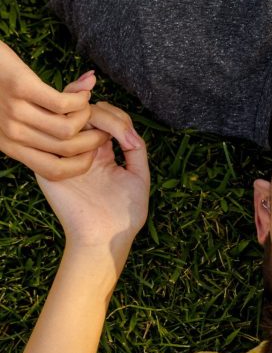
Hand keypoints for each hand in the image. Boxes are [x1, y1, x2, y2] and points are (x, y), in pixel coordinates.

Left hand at [0, 41, 113, 178]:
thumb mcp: (16, 114)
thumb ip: (47, 122)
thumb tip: (79, 127)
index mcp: (10, 146)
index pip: (55, 172)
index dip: (82, 163)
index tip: (92, 149)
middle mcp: (11, 134)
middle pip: (68, 149)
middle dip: (95, 138)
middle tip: (101, 125)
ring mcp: (15, 111)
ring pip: (69, 129)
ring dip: (88, 116)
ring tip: (88, 105)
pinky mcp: (21, 86)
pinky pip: (63, 104)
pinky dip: (80, 99)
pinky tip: (82, 91)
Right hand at [36, 127, 149, 252]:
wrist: (105, 238)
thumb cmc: (125, 215)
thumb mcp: (139, 177)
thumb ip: (137, 151)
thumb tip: (131, 129)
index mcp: (101, 152)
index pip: (105, 118)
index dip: (118, 116)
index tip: (129, 138)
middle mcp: (81, 151)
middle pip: (87, 114)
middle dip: (107, 116)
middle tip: (120, 135)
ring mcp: (66, 157)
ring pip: (71, 122)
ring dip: (92, 124)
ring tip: (106, 142)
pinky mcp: (51, 168)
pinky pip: (55, 141)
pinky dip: (75, 137)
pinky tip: (92, 149)